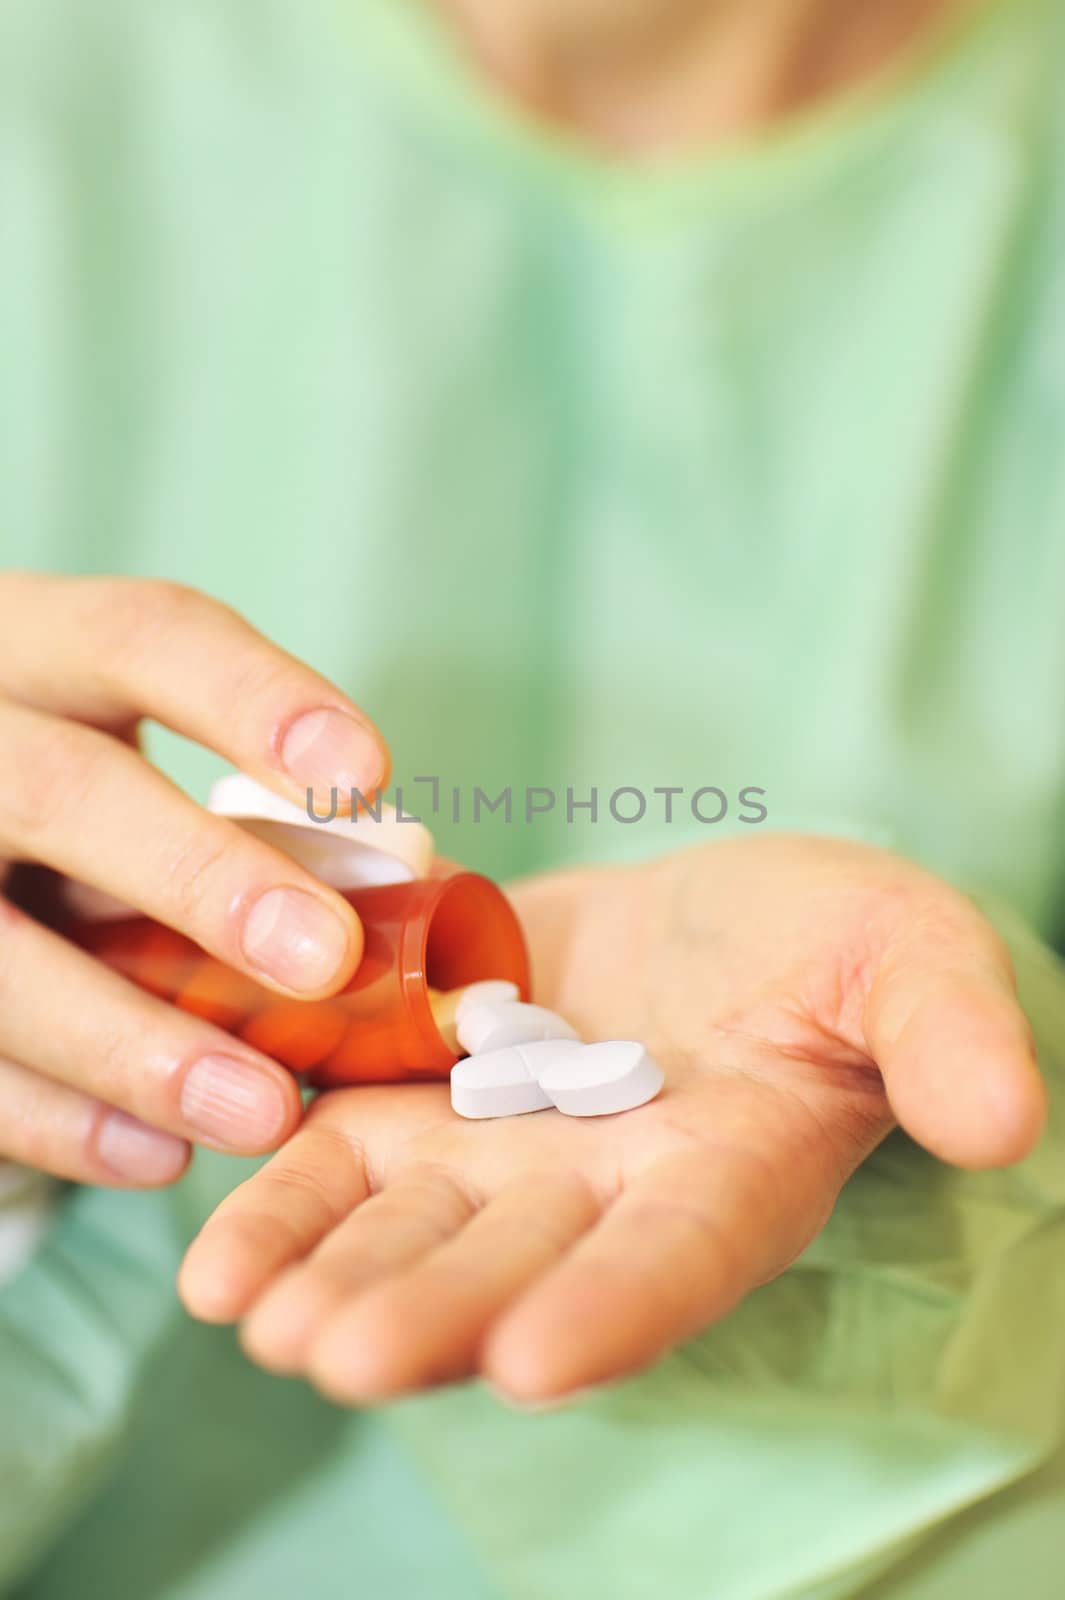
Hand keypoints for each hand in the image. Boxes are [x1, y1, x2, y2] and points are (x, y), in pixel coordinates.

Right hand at [0, 572, 387, 1184]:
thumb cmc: (72, 794)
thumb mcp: (121, 751)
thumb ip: (234, 803)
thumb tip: (405, 892)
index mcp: (34, 649)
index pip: (141, 637)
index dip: (253, 701)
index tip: (368, 769)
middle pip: (59, 789)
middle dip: (198, 876)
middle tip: (325, 959)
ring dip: (134, 1043)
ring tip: (264, 1112)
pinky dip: (62, 1121)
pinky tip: (161, 1155)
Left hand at [178, 834, 1045, 1403]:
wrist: (708, 920)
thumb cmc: (828, 941)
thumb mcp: (906, 953)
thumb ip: (945, 1031)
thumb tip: (1004, 1116)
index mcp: (727, 1174)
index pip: (676, 1258)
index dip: (617, 1307)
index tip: (546, 1360)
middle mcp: (600, 1195)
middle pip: (512, 1267)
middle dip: (432, 1313)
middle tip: (344, 1357)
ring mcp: (497, 1155)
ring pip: (407, 1231)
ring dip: (333, 1279)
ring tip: (260, 1320)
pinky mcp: (415, 1100)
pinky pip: (338, 1163)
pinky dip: (280, 1204)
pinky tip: (216, 1258)